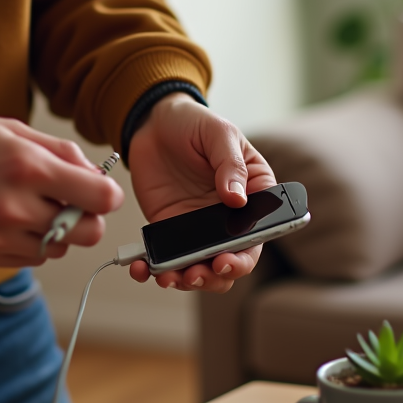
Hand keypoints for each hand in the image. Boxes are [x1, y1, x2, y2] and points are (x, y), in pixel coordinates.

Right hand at [0, 111, 123, 267]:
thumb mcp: (14, 130)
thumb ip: (63, 153)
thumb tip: (99, 178)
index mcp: (27, 166)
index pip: (99, 199)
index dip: (108, 196)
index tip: (101, 191)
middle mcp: (13, 206)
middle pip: (86, 234)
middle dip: (87, 219)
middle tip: (70, 204)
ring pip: (58, 249)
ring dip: (56, 232)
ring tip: (29, 207)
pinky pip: (30, 259)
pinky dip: (29, 242)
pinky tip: (8, 219)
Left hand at [127, 93, 275, 292]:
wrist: (153, 123)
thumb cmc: (195, 124)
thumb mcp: (219, 134)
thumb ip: (230, 165)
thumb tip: (237, 199)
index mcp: (253, 196)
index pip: (259, 236)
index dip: (245, 256)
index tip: (226, 259)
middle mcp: (229, 218)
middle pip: (231, 261)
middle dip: (214, 276)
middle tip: (196, 273)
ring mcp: (199, 228)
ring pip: (200, 268)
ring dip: (187, 280)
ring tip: (170, 277)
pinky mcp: (170, 230)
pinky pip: (167, 259)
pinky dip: (155, 269)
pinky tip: (144, 268)